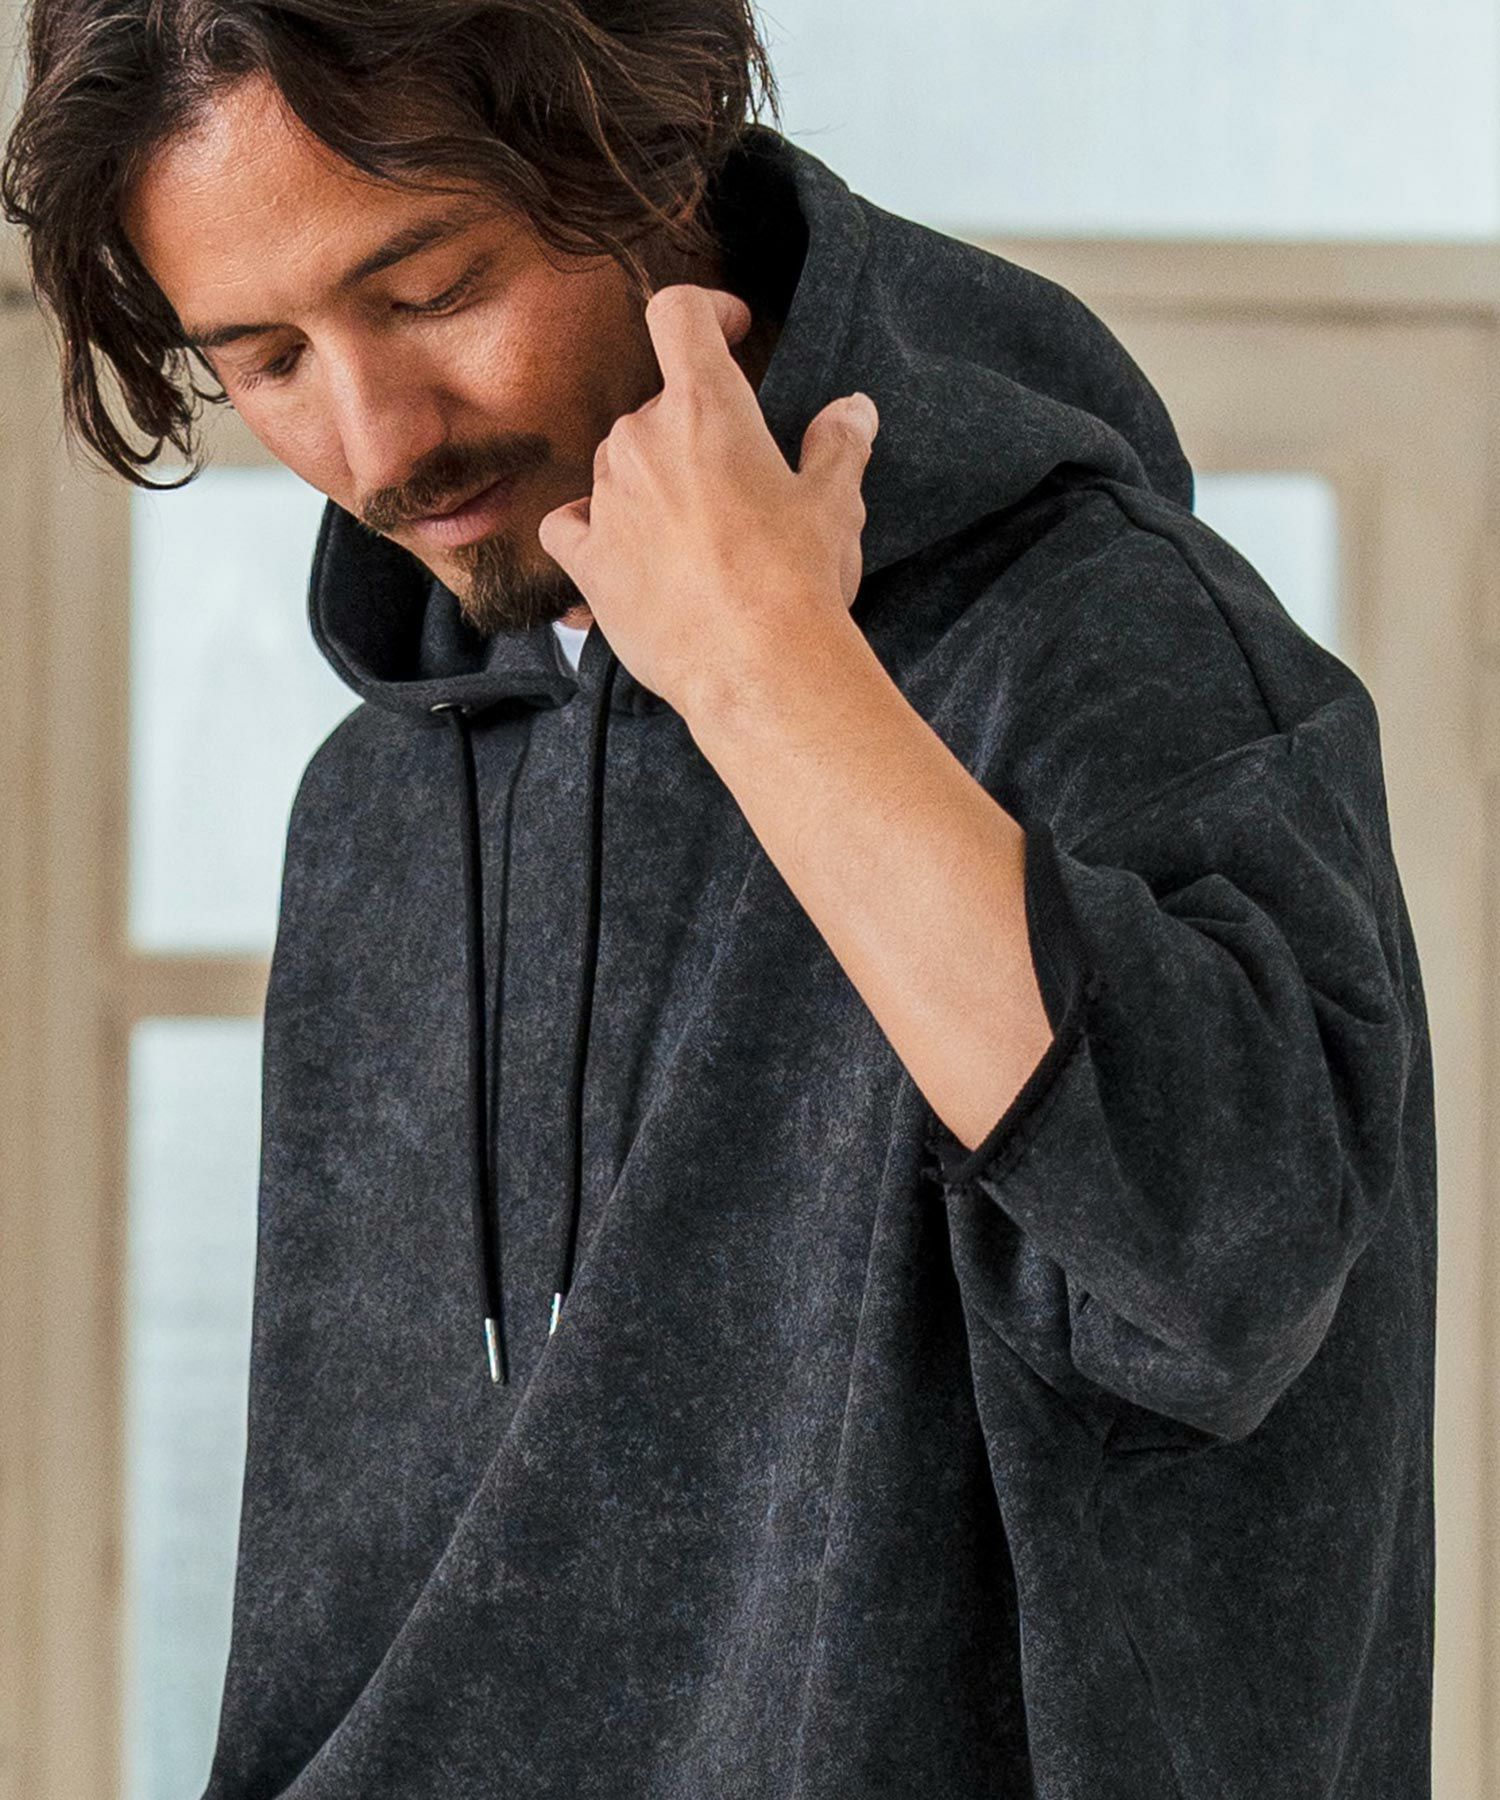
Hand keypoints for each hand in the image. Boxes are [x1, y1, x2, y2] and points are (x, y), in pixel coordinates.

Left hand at [535, 282, 878, 718]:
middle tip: (736, 482)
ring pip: (618, 464)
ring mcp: (607, 499)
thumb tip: (852, 411)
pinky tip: (620, 549)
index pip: (679, 314)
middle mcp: (644, 441)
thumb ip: (838, 445)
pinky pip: (569, 524)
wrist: (757, 668)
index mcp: (707, 408)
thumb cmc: (797, 580)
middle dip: (693, 433)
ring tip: (696, 533)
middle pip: (658, 406)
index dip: (705, 311)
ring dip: (650, 482)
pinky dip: (590, 527)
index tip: (730, 330)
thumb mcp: (835, 504)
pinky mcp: (587, 559)